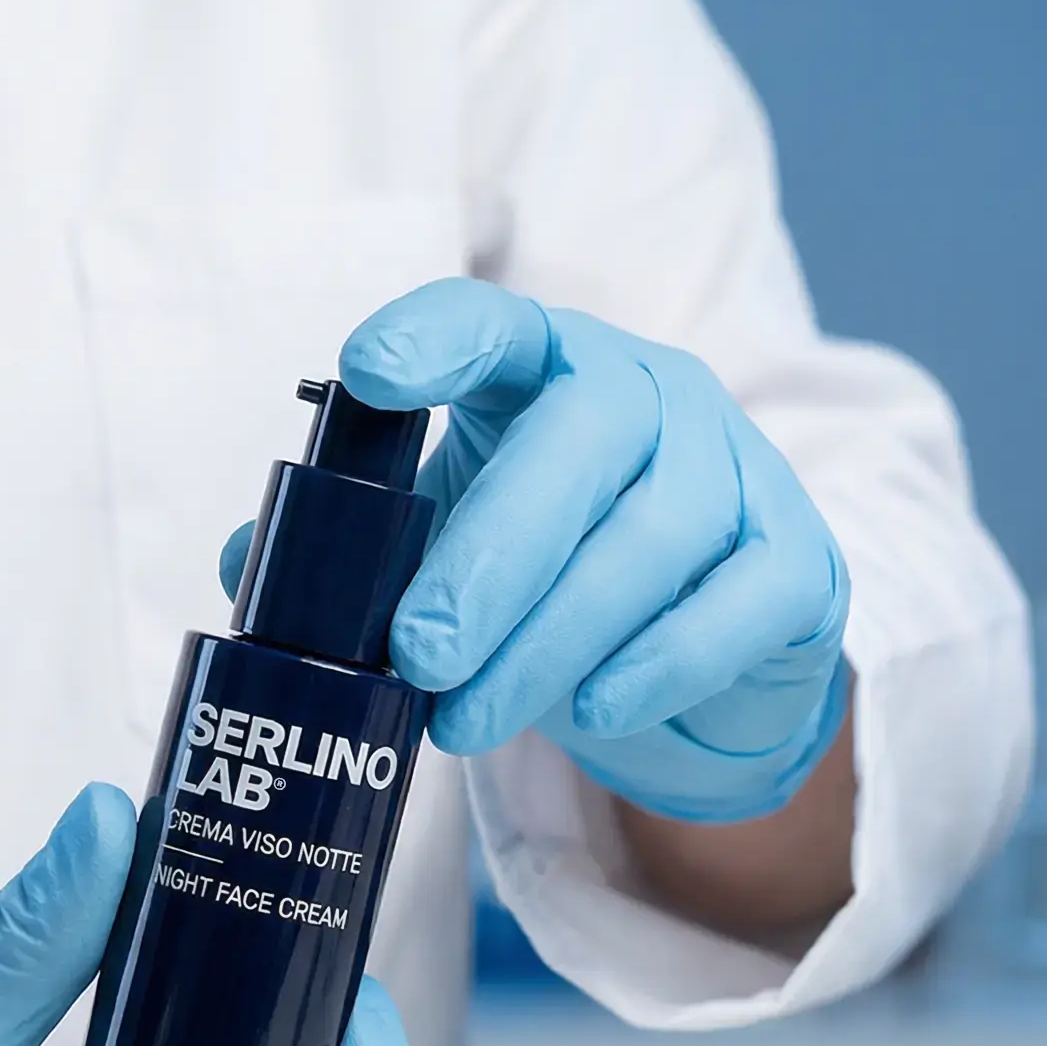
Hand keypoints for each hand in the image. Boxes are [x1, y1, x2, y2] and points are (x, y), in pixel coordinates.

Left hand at [249, 279, 848, 824]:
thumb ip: (356, 551)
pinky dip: (659, 663)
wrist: (703, 651)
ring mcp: (737, 471)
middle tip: (417, 653)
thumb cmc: (551, 578)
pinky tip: (593, 709)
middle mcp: (651, 394)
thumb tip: (249, 563)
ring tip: (465, 723)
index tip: (367, 373)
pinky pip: (734, 606)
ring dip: (550, 640)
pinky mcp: (797, 563)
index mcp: (546, 369)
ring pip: (652, 538)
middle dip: (490, 556)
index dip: (433, 337)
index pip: (493, 323)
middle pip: (580, 443)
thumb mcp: (449, 547)